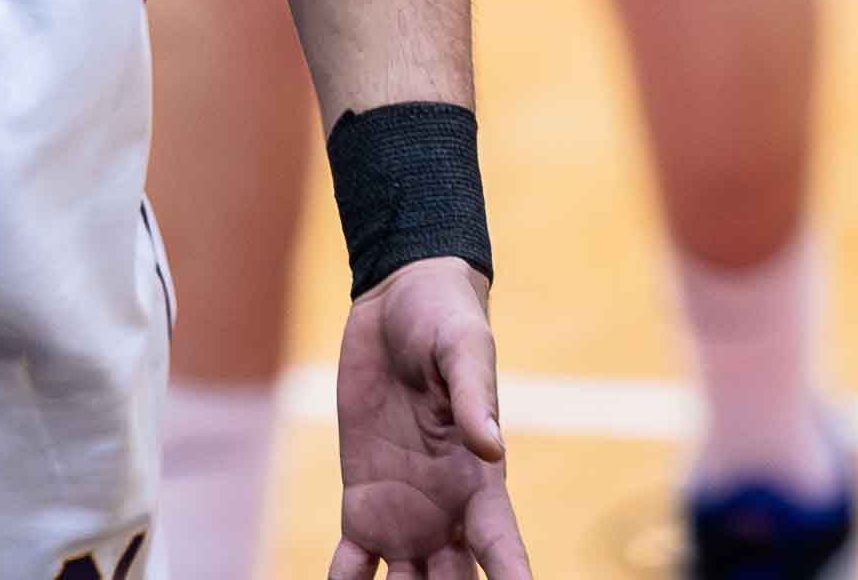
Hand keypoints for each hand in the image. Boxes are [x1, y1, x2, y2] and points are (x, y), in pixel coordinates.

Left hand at [331, 258, 531, 579]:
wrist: (397, 303)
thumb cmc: (445, 323)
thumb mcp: (463, 351)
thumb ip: (474, 398)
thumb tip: (492, 447)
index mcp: (480, 485)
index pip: (502, 551)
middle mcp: (448, 515)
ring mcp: (404, 514)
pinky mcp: (362, 500)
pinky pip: (355, 561)